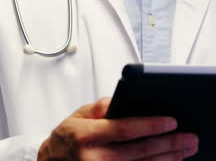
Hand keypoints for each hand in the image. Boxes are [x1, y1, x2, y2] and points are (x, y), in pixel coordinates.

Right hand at [37, 97, 198, 159]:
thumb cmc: (67, 138)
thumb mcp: (79, 115)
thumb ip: (101, 106)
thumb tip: (122, 100)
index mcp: (86, 136)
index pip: (123, 129)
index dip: (149, 126)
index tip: (171, 121)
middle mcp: (93, 158)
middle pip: (138, 152)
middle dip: (166, 144)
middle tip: (187, 138)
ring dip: (166, 159)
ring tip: (184, 150)